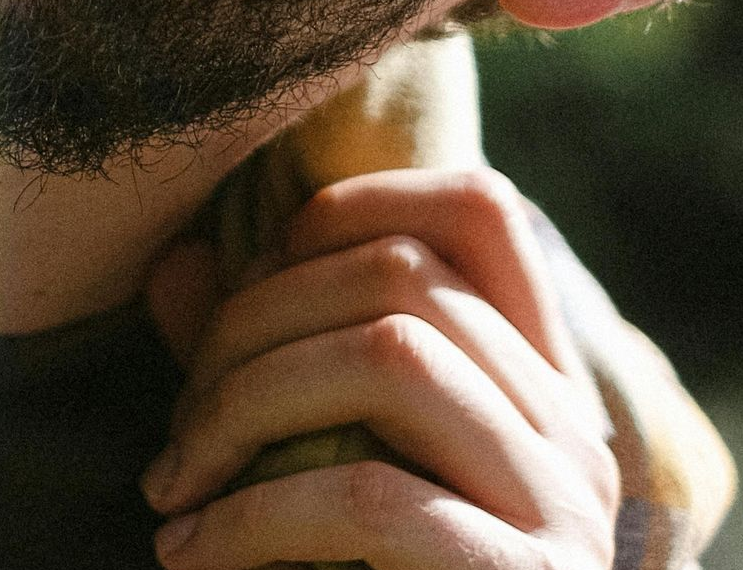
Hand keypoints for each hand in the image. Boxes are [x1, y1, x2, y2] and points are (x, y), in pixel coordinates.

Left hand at [141, 170, 619, 569]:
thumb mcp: (316, 458)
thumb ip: (260, 363)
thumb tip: (173, 264)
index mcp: (537, 380)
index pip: (477, 209)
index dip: (349, 208)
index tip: (248, 282)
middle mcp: (570, 428)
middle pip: (403, 274)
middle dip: (252, 323)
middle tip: (175, 427)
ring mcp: (561, 508)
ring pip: (393, 356)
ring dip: (245, 405)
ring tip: (171, 488)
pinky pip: (375, 500)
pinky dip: (257, 516)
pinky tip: (195, 555)